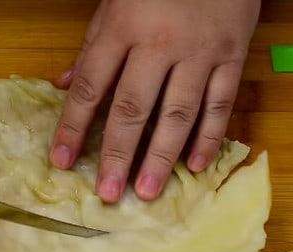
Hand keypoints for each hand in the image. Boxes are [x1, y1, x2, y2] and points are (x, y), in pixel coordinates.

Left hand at [50, 0, 259, 201]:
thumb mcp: (114, 4)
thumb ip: (91, 47)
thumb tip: (63, 85)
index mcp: (122, 29)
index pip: (91, 87)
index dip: (72, 127)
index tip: (59, 161)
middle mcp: (159, 45)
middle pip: (133, 107)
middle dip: (117, 154)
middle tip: (107, 192)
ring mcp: (199, 53)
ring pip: (178, 112)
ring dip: (161, 156)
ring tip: (147, 191)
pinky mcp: (232, 56)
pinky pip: (221, 103)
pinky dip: (209, 136)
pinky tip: (194, 166)